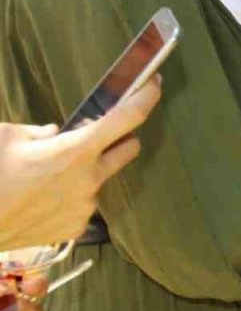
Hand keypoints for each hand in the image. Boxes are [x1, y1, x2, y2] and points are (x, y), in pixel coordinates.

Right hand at [0, 78, 161, 250]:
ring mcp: (85, 206)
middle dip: (120, 138)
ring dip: (88, 171)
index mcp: (76, 150)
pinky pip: (83, 203)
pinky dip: (72, 196)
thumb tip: (55, 134)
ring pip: (101, 178)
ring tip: (51, 175)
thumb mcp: (8, 137)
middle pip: (129, 149)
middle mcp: (89, 178)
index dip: (146, 98)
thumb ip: (39, 132)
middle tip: (98, 135)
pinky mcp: (76, 227)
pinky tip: (45, 198)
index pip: (128, 118)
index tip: (155, 84)